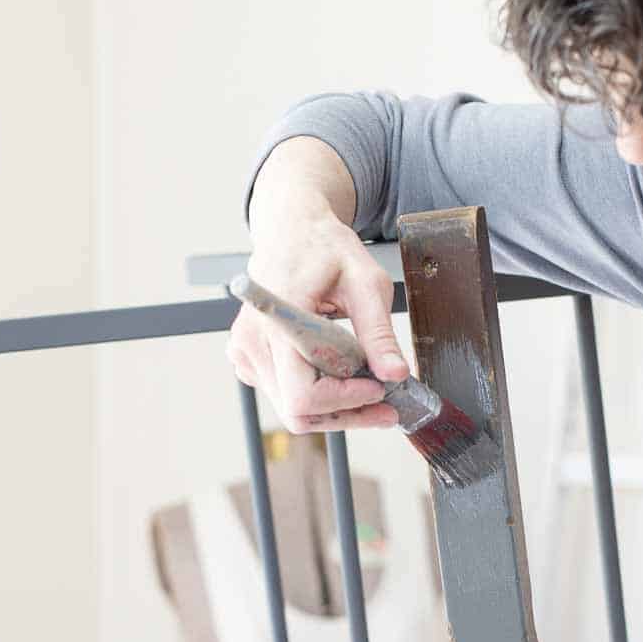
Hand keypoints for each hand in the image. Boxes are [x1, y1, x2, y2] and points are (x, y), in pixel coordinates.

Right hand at [228, 138, 408, 431]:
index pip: (304, 394)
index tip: (380, 390)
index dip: (345, 401)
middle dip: (347, 413)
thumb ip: (379, 332)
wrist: (292, 228)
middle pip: (299, 411)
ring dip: (337, 408)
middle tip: (388, 406)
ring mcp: (245, 353)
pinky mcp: (248, 358)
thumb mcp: (365, 283)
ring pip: (293, 410)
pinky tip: (343, 378)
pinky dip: (319, 397)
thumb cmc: (327, 248)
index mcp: (278, 322)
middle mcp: (252, 343)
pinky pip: (284, 395)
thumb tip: (397, 374)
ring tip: (373, 391)